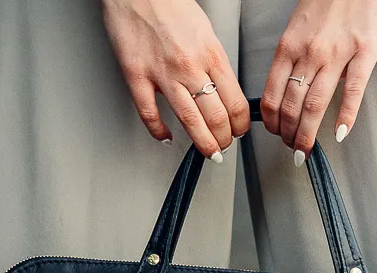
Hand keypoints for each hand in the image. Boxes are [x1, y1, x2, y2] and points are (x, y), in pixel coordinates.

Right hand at [101, 0, 249, 160]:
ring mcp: (163, 73)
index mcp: (210, 53)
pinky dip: (159, 131)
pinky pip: (149, 114)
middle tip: (223, 147)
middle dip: (224, 140)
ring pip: (189, 122)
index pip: (235, 103)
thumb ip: (214, 62)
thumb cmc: (168, 4)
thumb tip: (222, 91)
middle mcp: (190, 66)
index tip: (238, 132)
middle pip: (216, 118)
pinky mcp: (137, 76)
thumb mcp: (205, 30)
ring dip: (203, 144)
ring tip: (209, 153)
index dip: (240, 126)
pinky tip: (166, 137)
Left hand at [261, 0, 376, 163]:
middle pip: (293, 105)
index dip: (272, 122)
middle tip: (292, 150)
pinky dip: (346, 116)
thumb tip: (288, 88)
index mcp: (290, 45)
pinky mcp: (364, 52)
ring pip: (316, 104)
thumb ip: (294, 56)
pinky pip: (353, 90)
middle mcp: (310, 52)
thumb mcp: (300, 25)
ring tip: (306, 150)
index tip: (276, 135)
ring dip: (308, 134)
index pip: (273, 94)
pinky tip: (340, 133)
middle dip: (289, 135)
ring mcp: (338, 53)